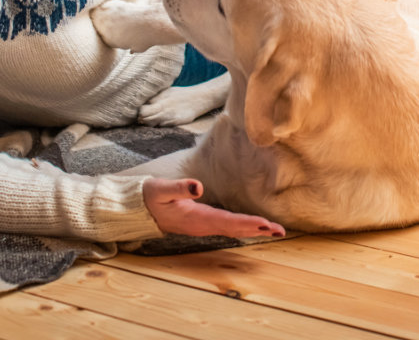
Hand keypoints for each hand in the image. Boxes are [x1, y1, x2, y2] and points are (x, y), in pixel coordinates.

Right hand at [142, 177, 285, 238]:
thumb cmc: (151, 197)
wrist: (139, 209)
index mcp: (195, 218)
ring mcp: (203, 225)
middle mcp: (202, 225)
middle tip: (279, 231)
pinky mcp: (203, 222)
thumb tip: (198, 187)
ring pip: (233, 229)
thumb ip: (179, 188)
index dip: (246, 223)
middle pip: (235, 229)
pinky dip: (244, 227)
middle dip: (257, 230)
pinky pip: (228, 226)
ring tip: (274, 231)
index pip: (226, 221)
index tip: (264, 224)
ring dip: (254, 230)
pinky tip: (256, 227)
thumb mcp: (161, 190)